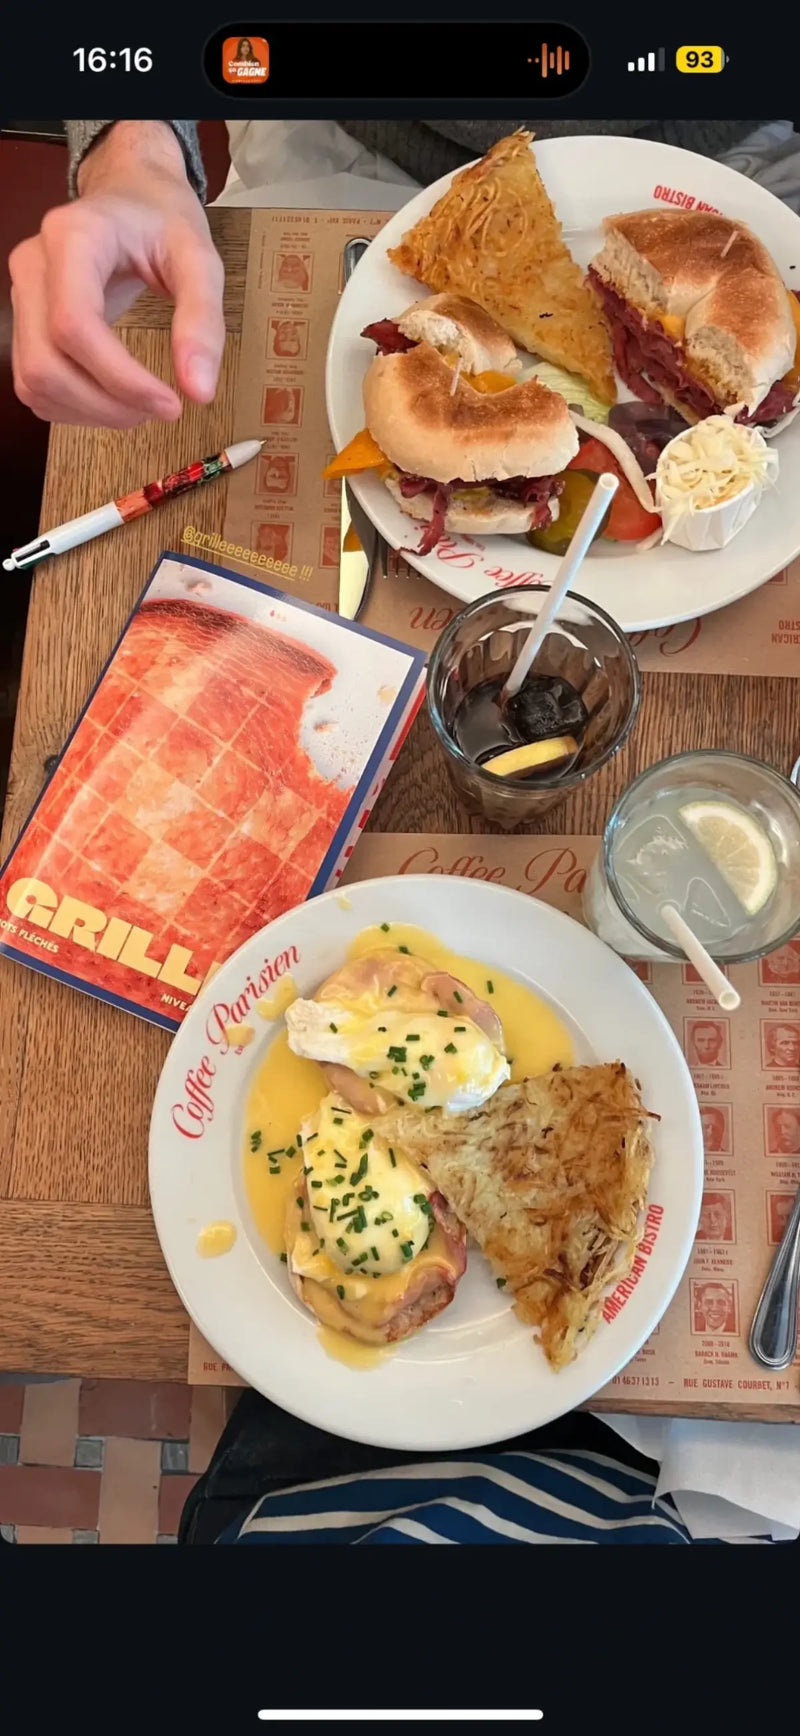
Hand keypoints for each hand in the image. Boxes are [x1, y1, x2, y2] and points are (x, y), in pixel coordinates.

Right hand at [10, 121, 224, 427]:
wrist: (130, 194)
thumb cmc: (161, 219)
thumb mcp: (198, 257)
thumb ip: (202, 319)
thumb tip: (199, 391)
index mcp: (72, 239)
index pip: (74, 325)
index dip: (119, 379)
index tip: (170, 404)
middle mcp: (33, 266)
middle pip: (46, 364)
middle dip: (105, 405)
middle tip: (160, 410)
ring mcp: (22, 294)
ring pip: (34, 382)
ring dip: (89, 412)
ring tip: (139, 407)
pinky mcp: (24, 320)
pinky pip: (33, 383)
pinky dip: (73, 407)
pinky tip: (112, 399)